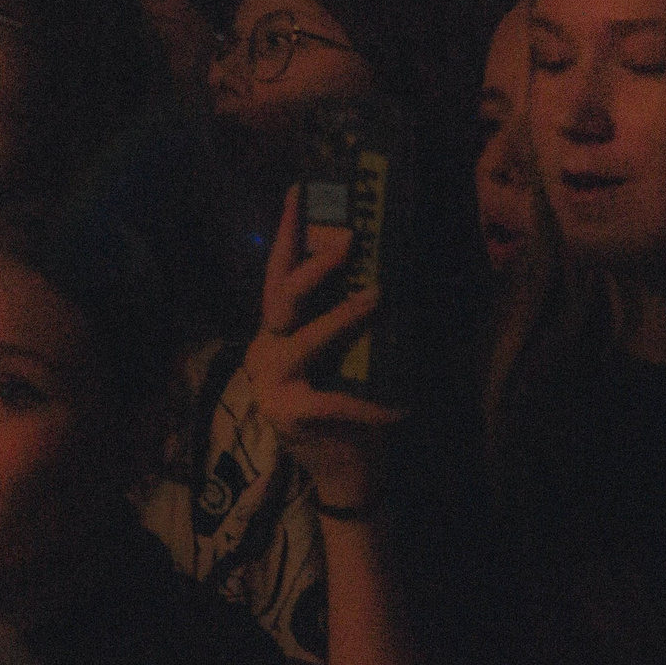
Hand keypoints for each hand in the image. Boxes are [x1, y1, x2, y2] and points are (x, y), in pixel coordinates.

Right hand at [244, 188, 403, 514]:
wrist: (343, 475)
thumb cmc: (351, 407)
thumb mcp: (348, 357)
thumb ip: (349, 321)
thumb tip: (385, 269)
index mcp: (275, 331)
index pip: (278, 274)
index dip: (288, 232)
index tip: (300, 189)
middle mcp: (265, 349)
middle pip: (282, 296)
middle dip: (315, 266)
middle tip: (351, 242)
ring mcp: (271, 382)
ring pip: (305, 339)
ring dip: (342, 316)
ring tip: (377, 296)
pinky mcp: (288, 414)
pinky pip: (336, 399)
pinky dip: (372, 404)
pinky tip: (401, 408)